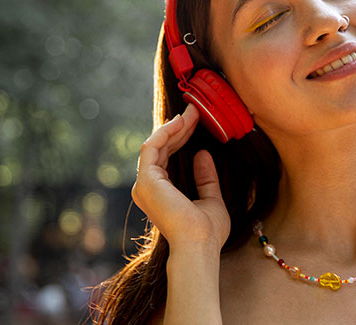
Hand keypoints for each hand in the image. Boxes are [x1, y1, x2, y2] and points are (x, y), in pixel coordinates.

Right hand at [131, 103, 230, 252]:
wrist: (200, 245)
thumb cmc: (206, 231)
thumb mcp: (211, 198)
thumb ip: (205, 178)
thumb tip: (202, 154)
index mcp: (160, 194)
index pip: (167, 157)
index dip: (181, 137)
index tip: (196, 121)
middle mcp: (147, 188)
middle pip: (161, 148)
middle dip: (179, 127)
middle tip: (195, 110)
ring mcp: (144, 184)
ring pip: (156, 144)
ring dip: (174, 126)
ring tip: (192, 113)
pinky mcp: (146, 180)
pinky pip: (152, 147)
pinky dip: (166, 132)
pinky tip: (181, 122)